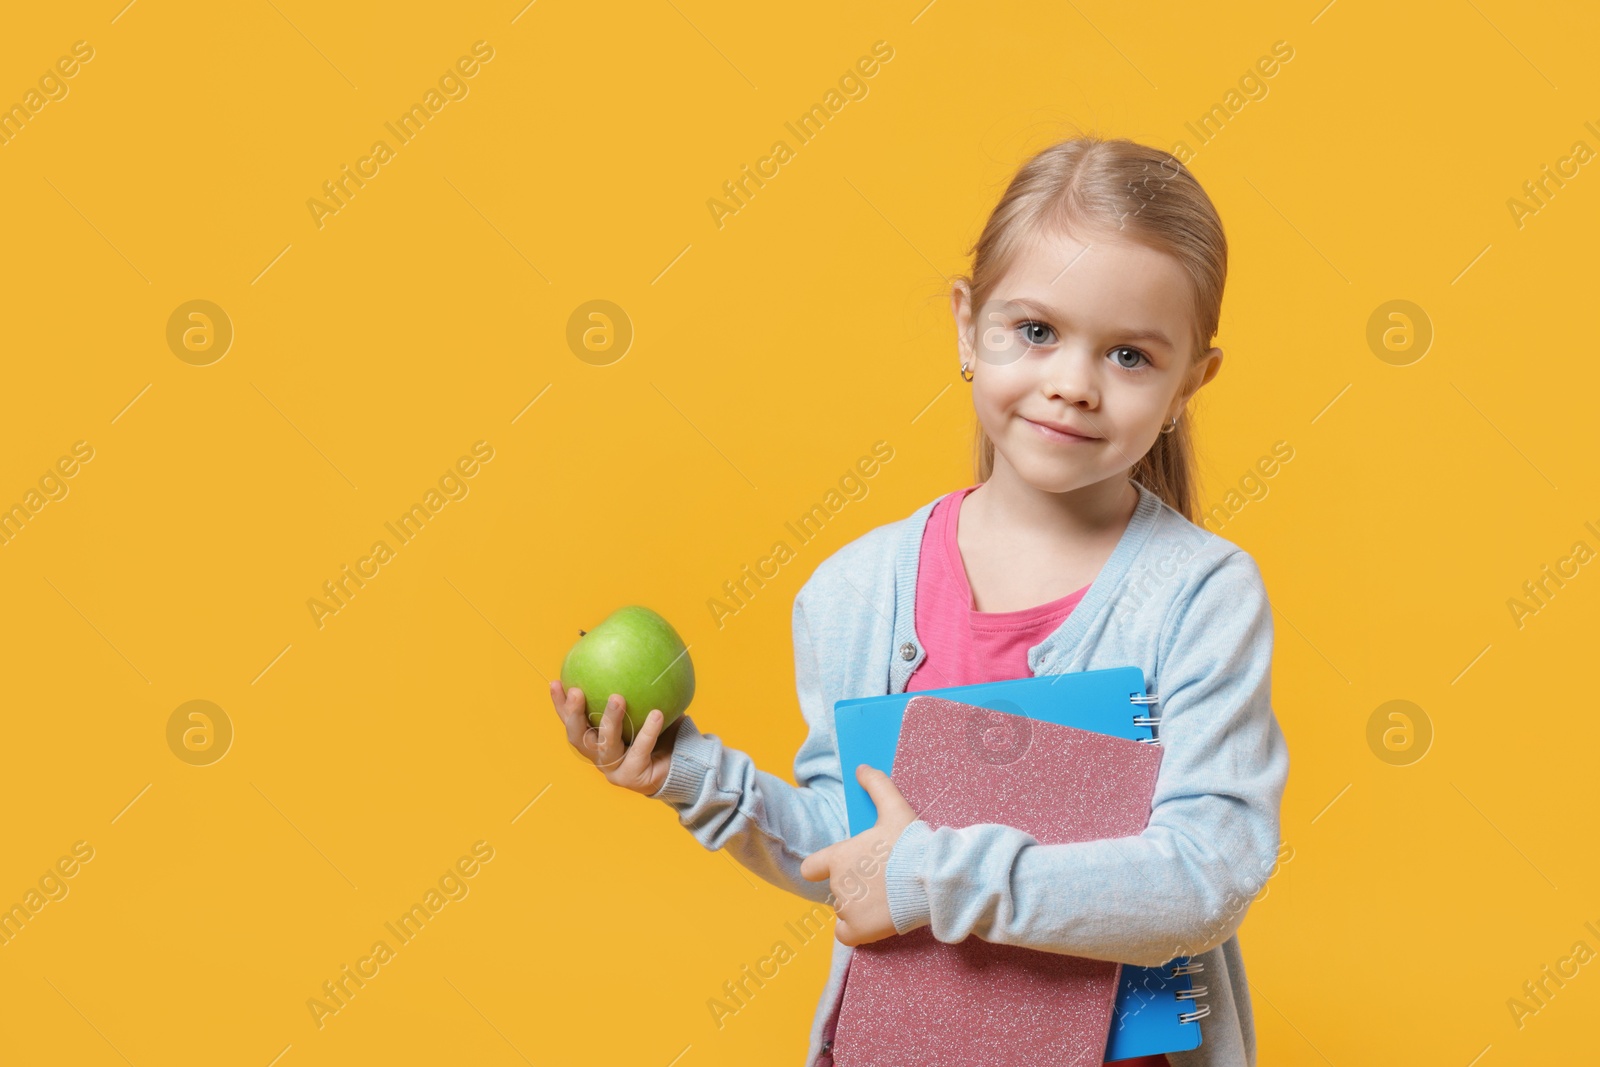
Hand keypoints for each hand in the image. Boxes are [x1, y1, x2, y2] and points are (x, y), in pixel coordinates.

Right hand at [550, 681, 684, 796]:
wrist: (682, 765)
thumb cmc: (661, 733)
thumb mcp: (645, 707)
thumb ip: (636, 686)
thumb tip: (633, 648)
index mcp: (595, 740)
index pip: (571, 722)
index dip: (560, 704)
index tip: (555, 682)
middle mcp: (599, 756)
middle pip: (578, 738)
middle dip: (574, 715)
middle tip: (577, 691)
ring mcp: (614, 769)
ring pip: (606, 745)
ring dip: (610, 720)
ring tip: (617, 698)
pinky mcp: (633, 776)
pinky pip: (641, 750)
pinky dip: (648, 731)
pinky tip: (657, 713)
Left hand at [800, 765, 918, 946]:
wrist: (932, 879)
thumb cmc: (911, 844)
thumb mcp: (894, 808)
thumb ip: (876, 785)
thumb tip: (861, 767)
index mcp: (837, 858)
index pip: (812, 868)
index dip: (824, 869)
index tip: (844, 868)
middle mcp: (836, 885)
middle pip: (836, 889)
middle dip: (854, 885)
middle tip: (880, 880)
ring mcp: (847, 909)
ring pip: (844, 910)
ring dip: (858, 906)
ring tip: (884, 898)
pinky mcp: (859, 930)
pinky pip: (845, 934)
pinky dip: (856, 930)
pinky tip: (874, 920)